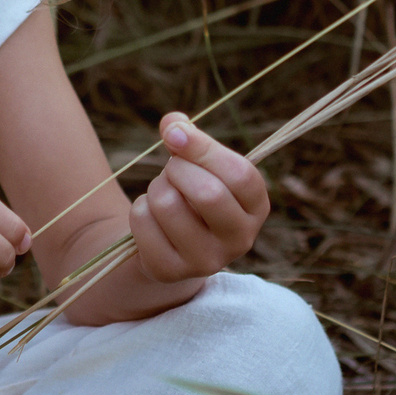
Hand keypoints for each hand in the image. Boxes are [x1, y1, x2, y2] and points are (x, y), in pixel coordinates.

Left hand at [128, 113, 269, 283]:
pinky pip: (143, 222)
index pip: (239, 173)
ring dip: (155, 187)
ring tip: (162, 193)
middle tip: (171, 169)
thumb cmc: (190, 193)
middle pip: (207, 193)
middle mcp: (240, 239)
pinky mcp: (172, 271)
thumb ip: (187, 137)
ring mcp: (208, 261)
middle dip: (177, 169)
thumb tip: (173, 123)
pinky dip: (139, 209)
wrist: (171, 246)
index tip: (174, 133)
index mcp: (256, 207)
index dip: (203, 147)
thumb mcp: (197, 165)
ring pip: (168, 205)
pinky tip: (151, 218)